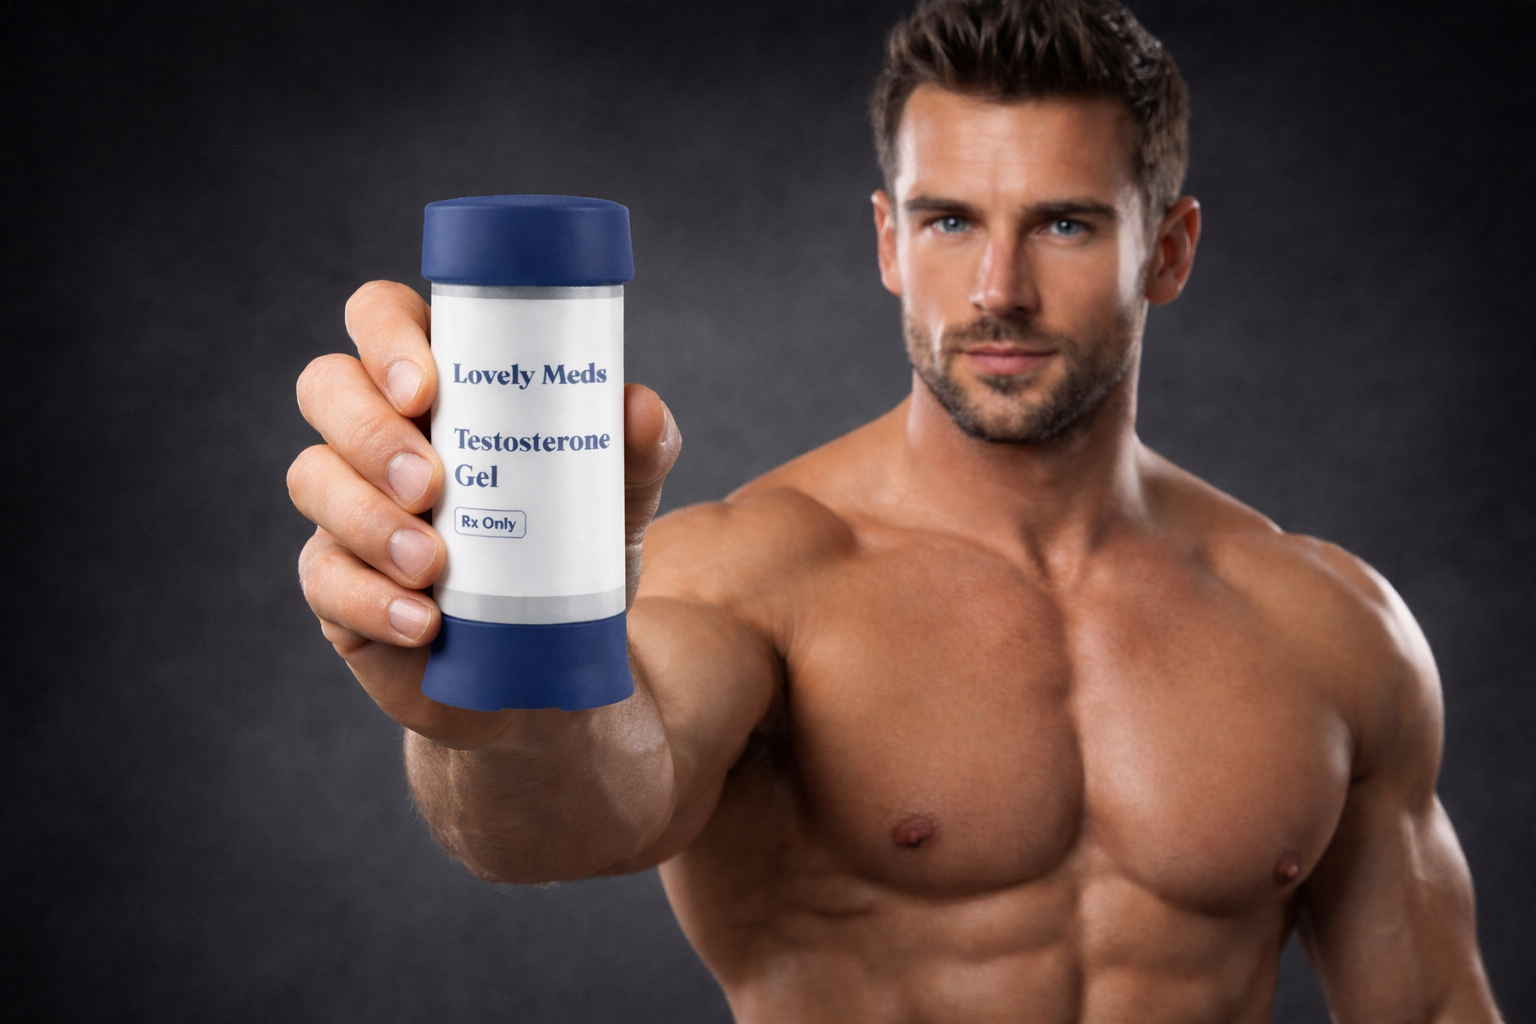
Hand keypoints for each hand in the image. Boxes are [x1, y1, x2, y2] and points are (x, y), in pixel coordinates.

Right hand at [289, 281, 679, 747]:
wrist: (553, 662)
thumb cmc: (571, 552)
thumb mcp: (617, 499)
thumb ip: (637, 449)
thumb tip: (638, 407)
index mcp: (442, 384)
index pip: (383, 317)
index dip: (386, 335)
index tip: (426, 388)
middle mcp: (379, 433)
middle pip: (326, 386)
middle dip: (370, 430)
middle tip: (432, 483)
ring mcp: (347, 506)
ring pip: (312, 478)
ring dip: (369, 518)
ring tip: (431, 562)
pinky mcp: (337, 585)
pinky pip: (324, 579)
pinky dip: (371, 598)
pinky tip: (422, 621)